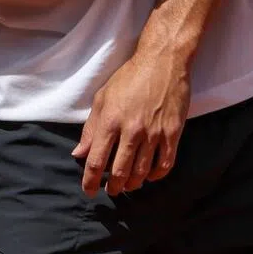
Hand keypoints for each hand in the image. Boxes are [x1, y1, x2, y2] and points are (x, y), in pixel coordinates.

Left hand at [72, 52, 189, 197]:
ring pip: (142, 172)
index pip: (96, 160)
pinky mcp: (173, 134)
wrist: (161, 62)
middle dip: (113, 187)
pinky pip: (165, 164)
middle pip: (119, 172)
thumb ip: (90, 128)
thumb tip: (79, 153)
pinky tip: (150, 176)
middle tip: (110, 190)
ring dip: (133, 183)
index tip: (89, 191)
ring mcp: (154, 133)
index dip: (90, 180)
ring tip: (127, 185)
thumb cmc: (129, 78)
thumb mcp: (102, 98)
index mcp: (110, 120)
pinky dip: (156, 176)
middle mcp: (131, 130)